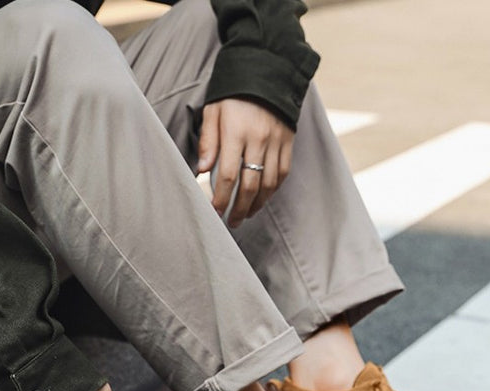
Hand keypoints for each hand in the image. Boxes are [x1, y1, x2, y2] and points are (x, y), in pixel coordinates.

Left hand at [198, 99, 294, 227]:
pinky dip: (272, 191)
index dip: (220, 198)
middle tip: (230, 221)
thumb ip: (208, 142)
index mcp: (236, 132)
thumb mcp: (213, 112)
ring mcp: (276, 142)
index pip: (227, 175)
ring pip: (268, 184)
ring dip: (257, 205)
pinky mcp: (288, 142)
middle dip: (239, 208)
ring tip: (245, 215)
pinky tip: (262, 199)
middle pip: (250, 185)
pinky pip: (282, 174)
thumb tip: (201, 172)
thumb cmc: (233, 94)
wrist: (267, 71)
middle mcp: (258, 139)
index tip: (214, 212)